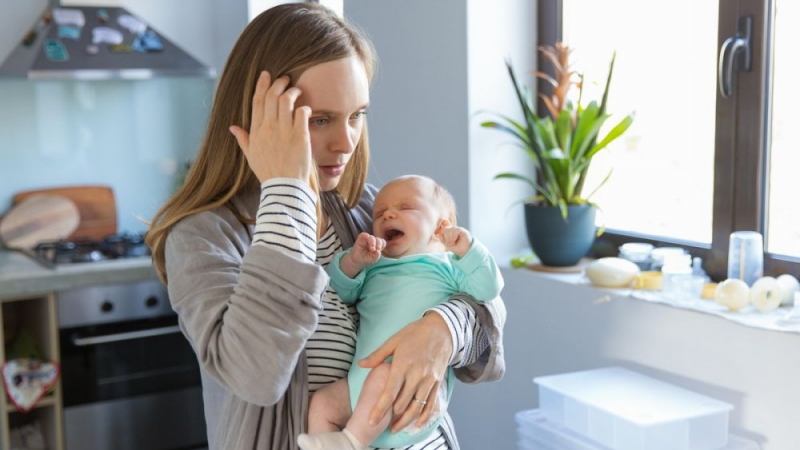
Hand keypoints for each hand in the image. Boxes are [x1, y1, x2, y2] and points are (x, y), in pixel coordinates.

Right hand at [229, 71, 312, 183]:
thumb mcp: (251, 156)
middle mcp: (269, 128)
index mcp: (256, 131)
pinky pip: (302, 113)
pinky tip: (306, 108)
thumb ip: (243, 139)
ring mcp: (284, 131)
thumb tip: (232, 127)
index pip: (257, 101)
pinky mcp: (300, 136)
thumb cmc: (268, 172)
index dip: (262, 85)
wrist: (284, 187)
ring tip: (298, 91)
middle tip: (286, 79)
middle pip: (272, 97)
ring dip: (293, 92)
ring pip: (286, 101)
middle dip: (279, 83)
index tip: (267, 74)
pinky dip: (304, 107)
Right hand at [340, 232, 385, 276]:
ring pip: (372, 237)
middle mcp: (373, 241)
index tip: (379, 250)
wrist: (357, 261)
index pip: (382, 242)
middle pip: (378, 239)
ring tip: (372, 249)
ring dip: (373, 242)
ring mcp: (367, 239)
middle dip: (378, 244)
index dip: (382, 245)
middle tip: (375, 250)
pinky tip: (367, 237)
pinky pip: (363, 234)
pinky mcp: (360, 238)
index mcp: (377, 245)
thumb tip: (378, 251)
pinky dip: (365, 235)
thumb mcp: (373, 259)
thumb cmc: (366, 259)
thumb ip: (377, 256)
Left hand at [359, 312, 451, 431]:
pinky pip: (431, 404)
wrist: (443, 329)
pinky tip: (417, 424)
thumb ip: (378, 355)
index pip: (389, 392)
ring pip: (416, 407)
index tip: (371, 420)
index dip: (380, 409)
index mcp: (402, 364)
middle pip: (402, 403)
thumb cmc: (415, 333)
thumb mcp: (394, 339)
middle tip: (380, 425)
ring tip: (395, 429)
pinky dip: (424, 416)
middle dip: (391, 417)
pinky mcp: (437, 382)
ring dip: (405, 421)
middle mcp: (416, 375)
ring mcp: (428, 380)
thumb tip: (361, 364)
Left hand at [438, 226, 471, 257]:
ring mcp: (457, 229)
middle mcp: (453, 229)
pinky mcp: (462, 230)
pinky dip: (454, 236)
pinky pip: (455, 230)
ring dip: (450, 238)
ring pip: (449, 230)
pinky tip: (456, 239)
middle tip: (451, 243)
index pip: (443, 228)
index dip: (443, 234)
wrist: (464, 251)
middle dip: (447, 238)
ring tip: (454, 242)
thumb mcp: (447, 244)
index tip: (446, 242)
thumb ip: (442, 239)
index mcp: (449, 231)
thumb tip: (438, 235)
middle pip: (445, 229)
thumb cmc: (456, 248)